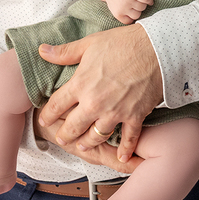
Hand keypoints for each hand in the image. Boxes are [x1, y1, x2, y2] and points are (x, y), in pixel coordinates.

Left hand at [34, 23, 162, 162]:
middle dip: (64, 135)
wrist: (156, 49)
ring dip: (88, 143)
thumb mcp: (90, 43)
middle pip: (73, 127)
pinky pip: (128, 139)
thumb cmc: (123, 43)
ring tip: (83, 146)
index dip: (48, 114)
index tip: (44, 119)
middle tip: (61, 138)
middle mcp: (94, 103)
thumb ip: (65, 52)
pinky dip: (125, 150)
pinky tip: (121, 157)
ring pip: (96, 137)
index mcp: (81, 84)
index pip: (56, 105)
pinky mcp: (135, 116)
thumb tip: (42, 51)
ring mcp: (115, 113)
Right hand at [104, 0, 152, 23]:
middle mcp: (127, 1)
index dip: (149, 0)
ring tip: (132, 5)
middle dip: (142, 4)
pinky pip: (129, 21)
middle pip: (142, 7)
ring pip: (137, 15)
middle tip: (136, 0)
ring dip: (137, 11)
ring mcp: (122, 9)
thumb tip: (151, 0)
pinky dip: (130, 17)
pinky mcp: (117, 15)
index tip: (148, 0)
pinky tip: (128, 11)